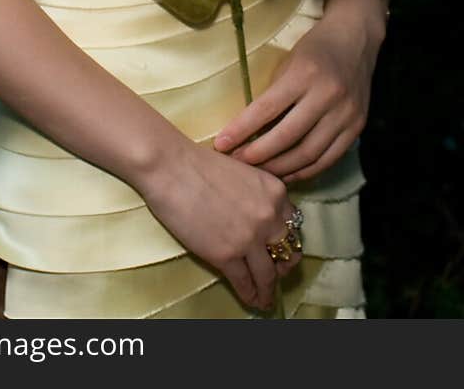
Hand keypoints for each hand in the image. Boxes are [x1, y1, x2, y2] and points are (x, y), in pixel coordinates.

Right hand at [137, 135, 300, 312]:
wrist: (172, 167)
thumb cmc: (200, 163)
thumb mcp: (244, 172)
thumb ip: (257, 194)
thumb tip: (256, 215)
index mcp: (275, 192)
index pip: (292, 225)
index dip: (287, 241)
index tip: (282, 251)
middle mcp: (269, 216)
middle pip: (286, 252)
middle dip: (283, 267)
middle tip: (277, 275)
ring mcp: (249, 238)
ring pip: (268, 274)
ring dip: (268, 290)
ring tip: (266, 298)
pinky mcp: (226, 255)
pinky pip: (244, 283)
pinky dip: (250, 295)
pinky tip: (250, 300)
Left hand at [212, 0, 385, 183]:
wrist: (355, 38)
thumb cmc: (314, 48)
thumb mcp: (288, 62)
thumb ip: (273, 96)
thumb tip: (247, 132)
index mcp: (305, 73)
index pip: (267, 109)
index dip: (241, 130)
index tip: (221, 145)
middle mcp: (328, 94)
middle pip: (288, 137)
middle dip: (258, 155)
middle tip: (238, 163)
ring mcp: (346, 113)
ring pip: (308, 154)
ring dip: (280, 168)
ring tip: (259, 172)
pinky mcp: (357, 127)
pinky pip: (328, 159)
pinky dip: (305, 171)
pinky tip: (287, 173)